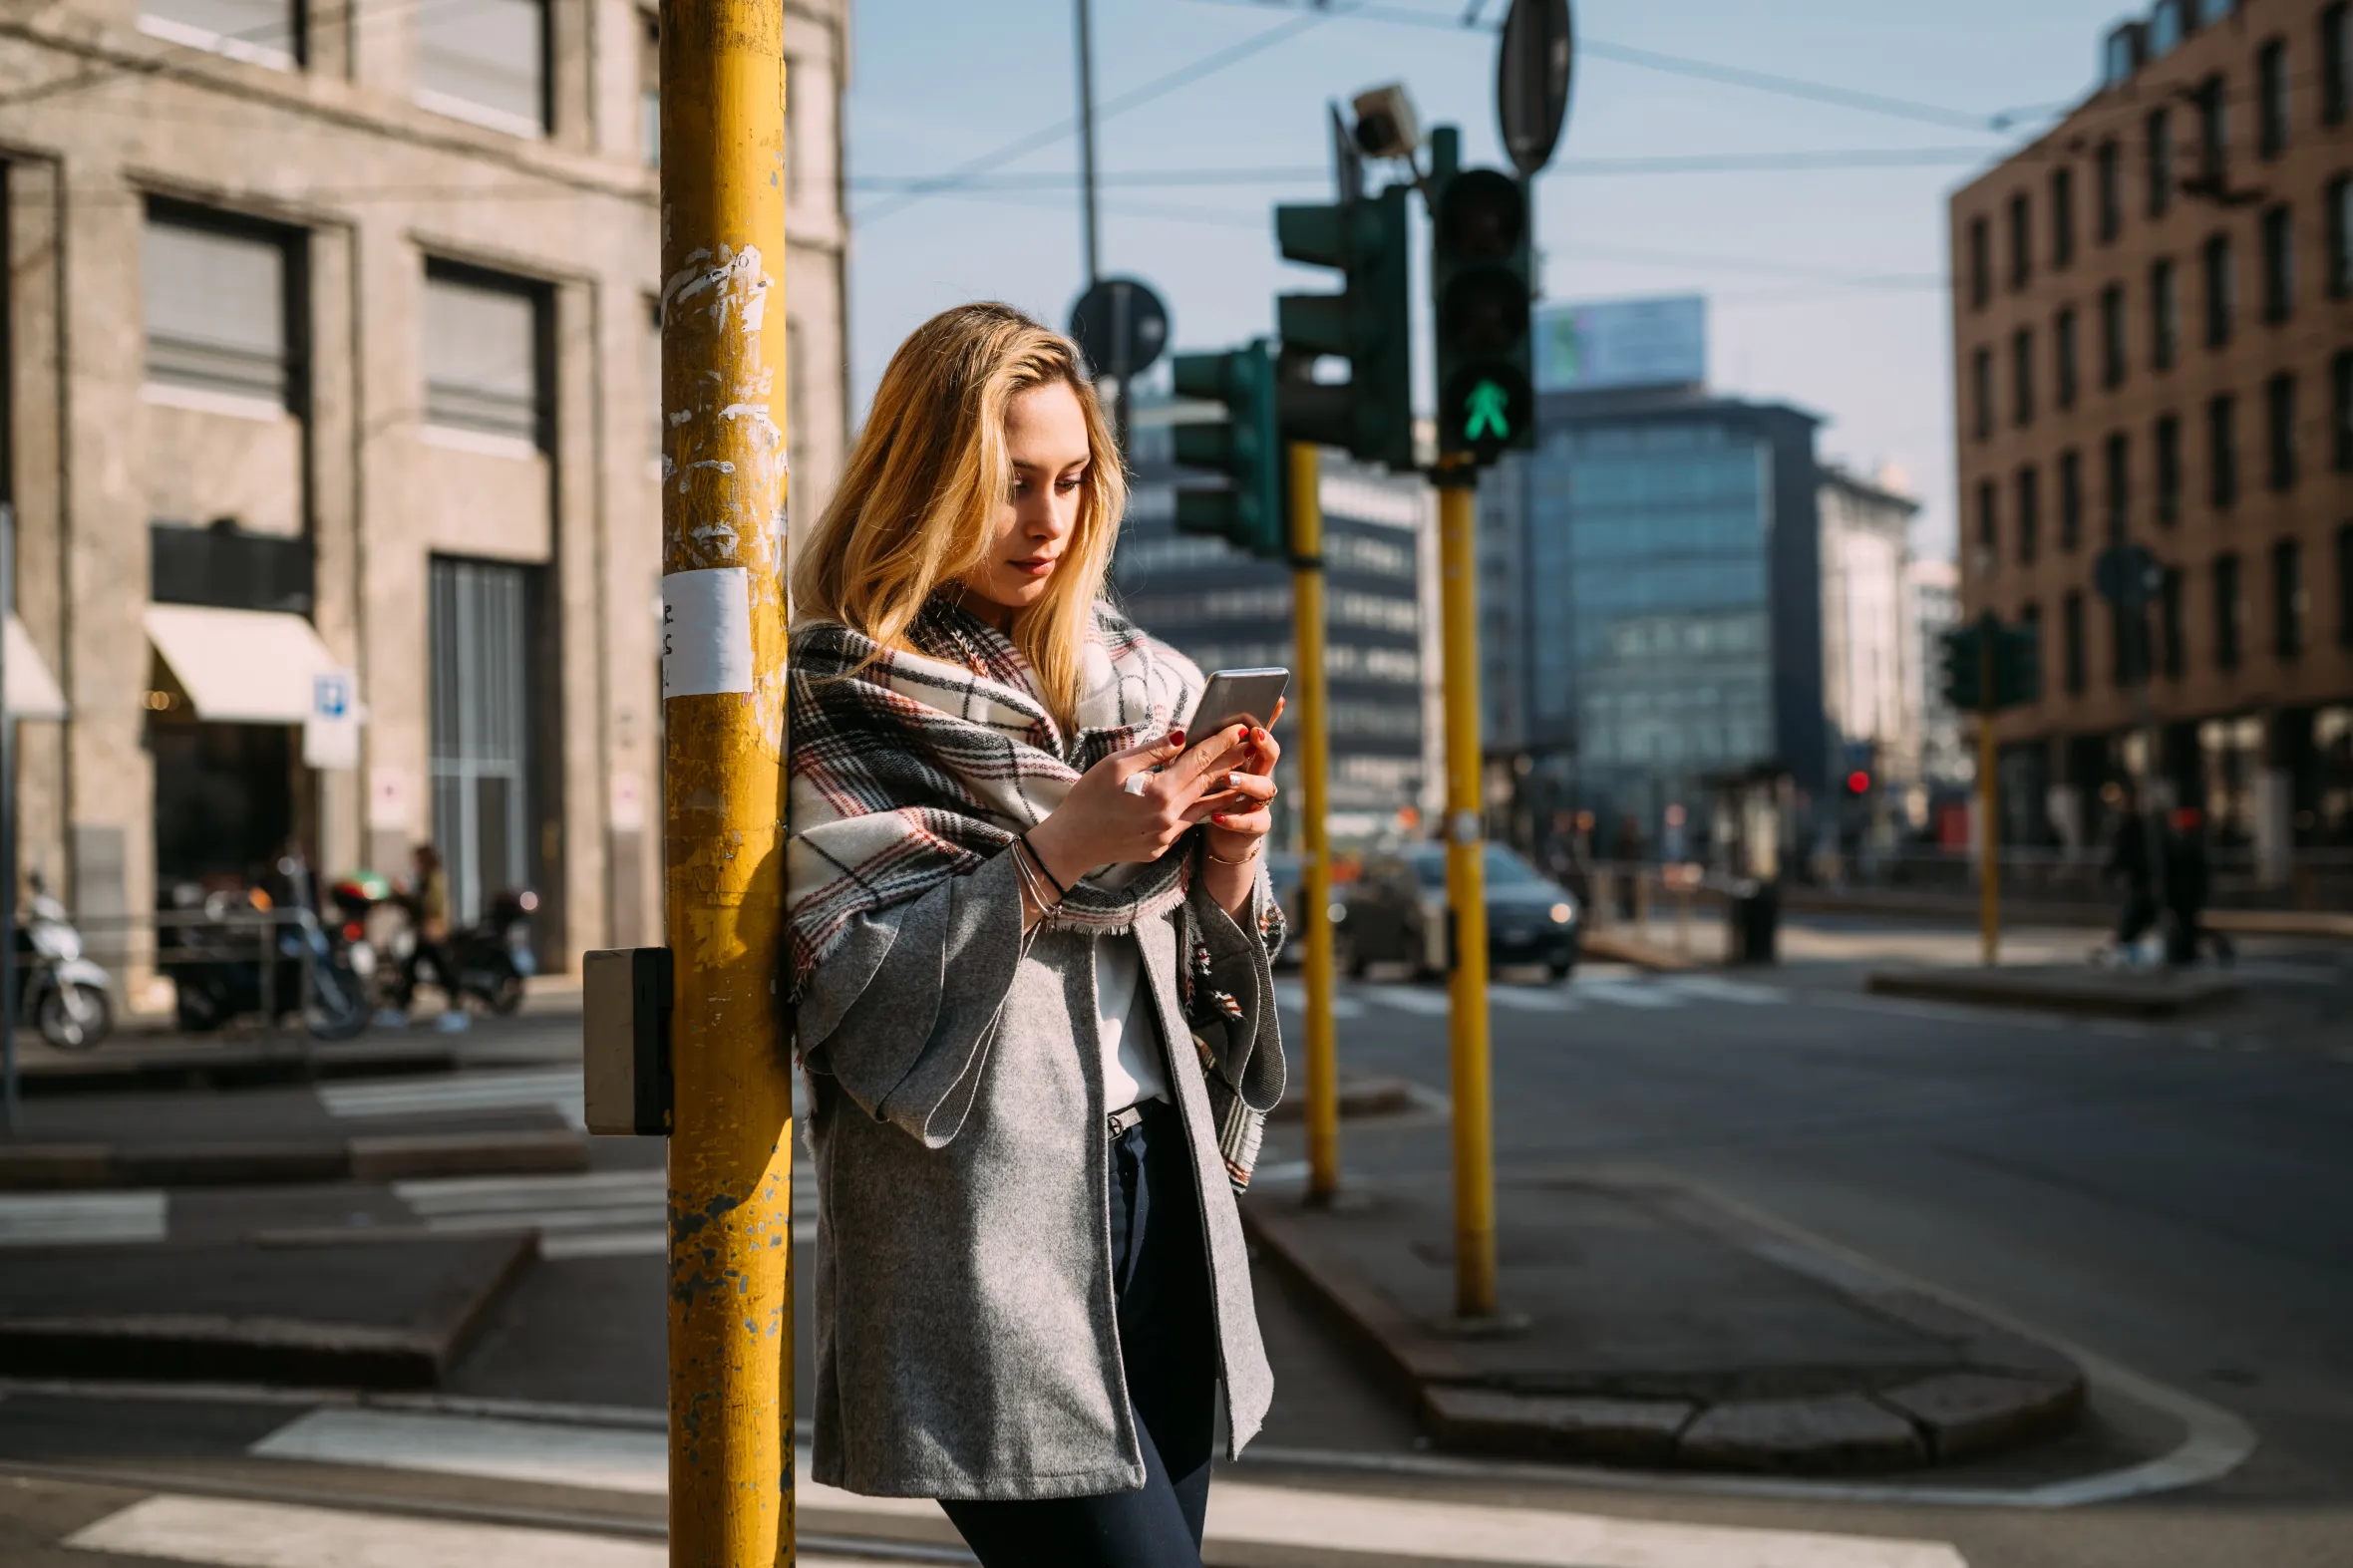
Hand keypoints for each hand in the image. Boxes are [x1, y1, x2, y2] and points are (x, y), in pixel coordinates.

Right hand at [1026, 723, 1254, 887]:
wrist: (1072, 842)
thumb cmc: (1088, 797)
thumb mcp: (1116, 765)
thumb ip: (1154, 751)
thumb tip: (1182, 735)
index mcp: (1159, 792)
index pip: (1200, 760)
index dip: (1222, 742)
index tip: (1240, 727)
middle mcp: (1170, 816)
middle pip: (1208, 782)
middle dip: (1231, 761)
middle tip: (1251, 744)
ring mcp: (1167, 836)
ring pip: (1204, 807)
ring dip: (1224, 788)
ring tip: (1242, 772)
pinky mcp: (1161, 848)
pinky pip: (1187, 823)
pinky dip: (1201, 809)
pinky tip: (1210, 799)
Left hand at [1200, 698, 1282, 863]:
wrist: (1216, 833)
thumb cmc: (1205, 795)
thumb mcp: (1198, 769)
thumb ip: (1197, 753)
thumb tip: (1181, 733)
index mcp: (1246, 757)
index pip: (1260, 732)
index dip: (1270, 716)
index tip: (1277, 699)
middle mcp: (1259, 775)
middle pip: (1270, 755)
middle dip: (1265, 744)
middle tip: (1253, 734)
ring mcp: (1260, 800)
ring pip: (1265, 787)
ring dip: (1248, 781)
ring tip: (1228, 778)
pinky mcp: (1257, 824)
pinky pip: (1254, 821)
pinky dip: (1236, 819)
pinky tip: (1217, 817)